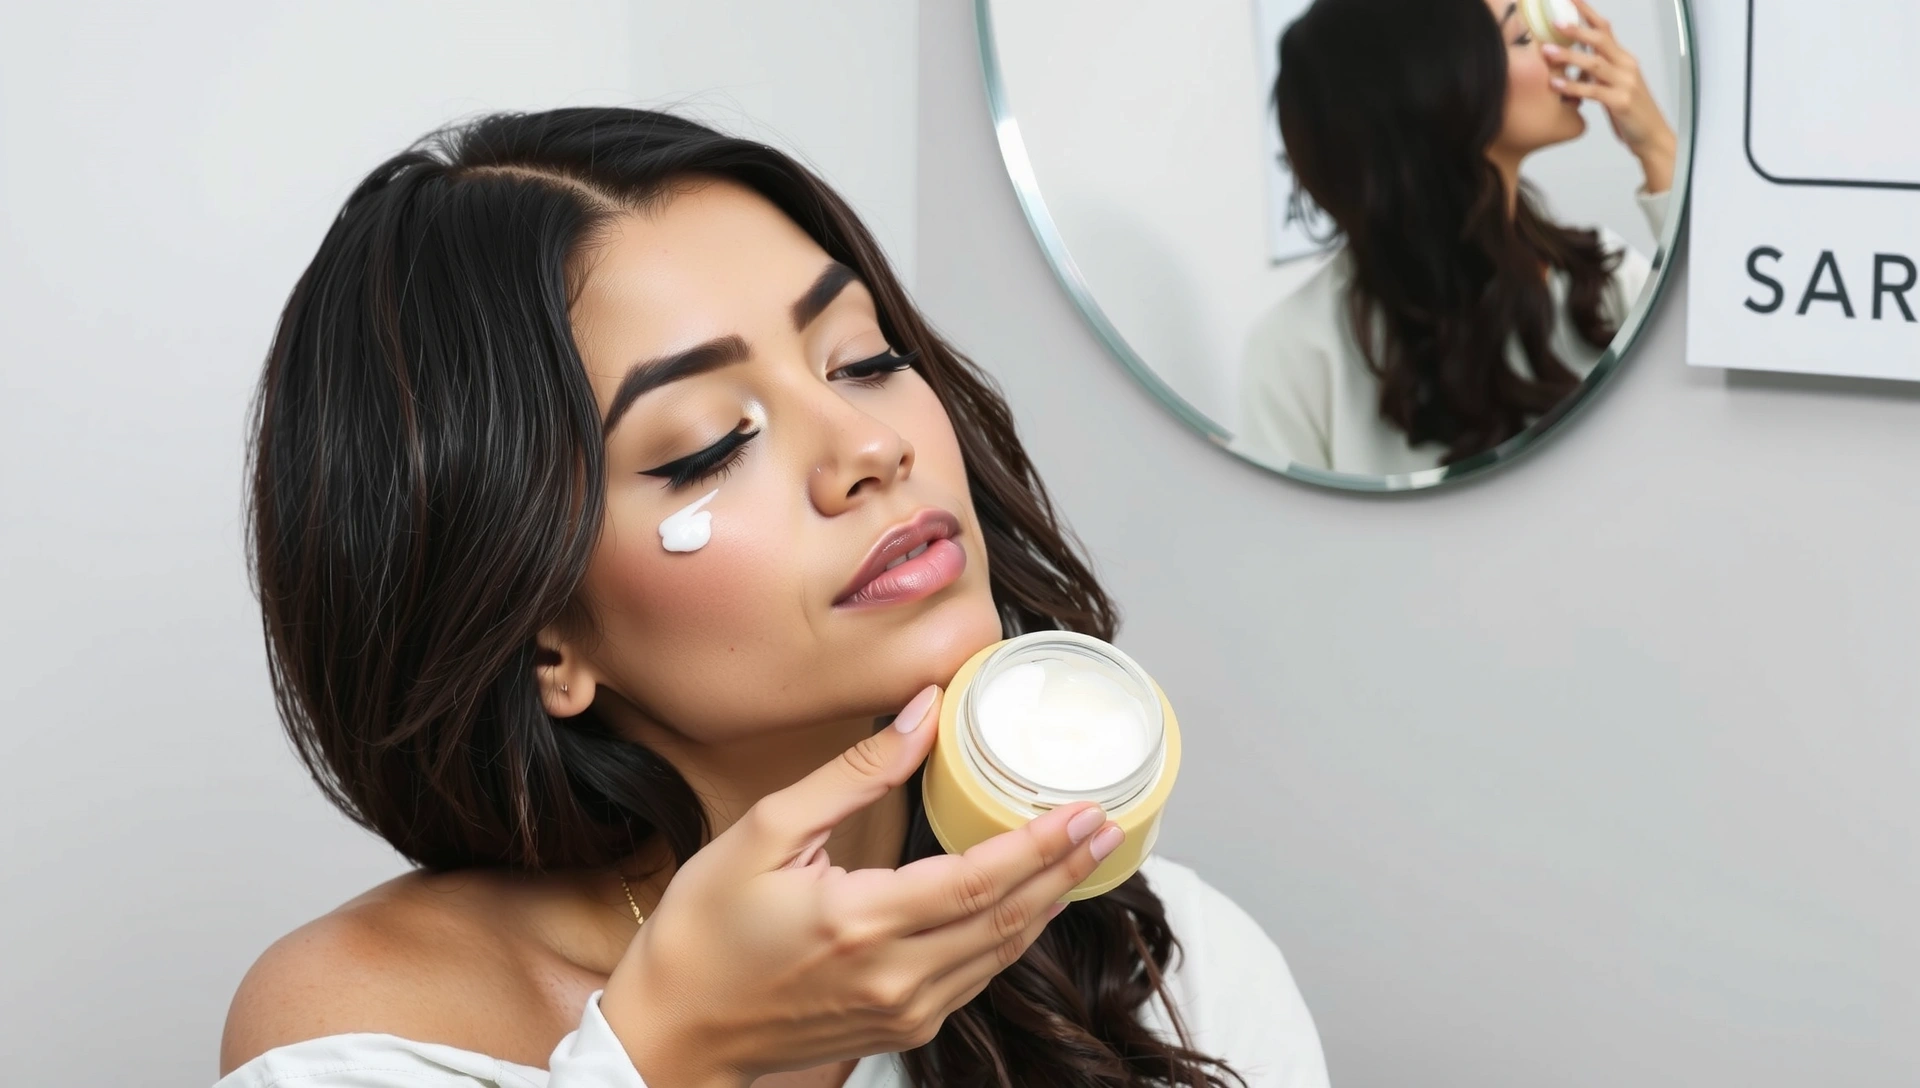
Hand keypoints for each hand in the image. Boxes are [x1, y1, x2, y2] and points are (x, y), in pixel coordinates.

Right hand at [598, 685, 1122, 1086]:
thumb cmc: (704, 930)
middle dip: (1065, 870)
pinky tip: (1027, 904)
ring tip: (1083, 857)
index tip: (1084, 809)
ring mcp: (901, 1010)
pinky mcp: (898, 1026)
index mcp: (861, 922)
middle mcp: (894, 976)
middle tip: (1107, 823)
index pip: (980, 880)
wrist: (672, 1030)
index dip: (1041, 845)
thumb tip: (920, 715)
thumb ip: (854, 774)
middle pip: (1008, 920)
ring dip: (1047, 904)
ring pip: (1000, 955)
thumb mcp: (766, 832)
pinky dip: (1009, 937)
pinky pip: (974, 978)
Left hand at [1545, 0, 1676, 193]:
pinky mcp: (1621, 102)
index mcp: (1623, 59)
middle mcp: (1626, 66)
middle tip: (1554, 21)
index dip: (1587, 13)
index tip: (1569, 0)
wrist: (1652, 137)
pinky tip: (1555, 83)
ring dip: (1569, 56)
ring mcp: (1625, 83)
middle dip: (1576, 29)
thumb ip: (1598, 71)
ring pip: (1595, 64)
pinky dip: (1573, 86)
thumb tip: (1574, 59)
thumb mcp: (1614, 85)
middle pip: (1601, 40)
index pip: (1605, 29)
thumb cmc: (1631, 112)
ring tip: (1546, 51)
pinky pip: (1593, 91)